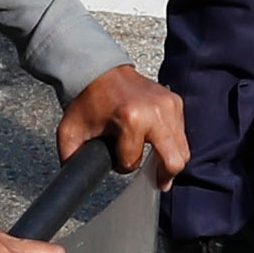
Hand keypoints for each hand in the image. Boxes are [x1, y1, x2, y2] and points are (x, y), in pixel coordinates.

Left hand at [61, 64, 189, 188]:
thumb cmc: (87, 100)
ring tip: (158, 165)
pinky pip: (181, 134)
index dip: (123, 165)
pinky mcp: (175, 102)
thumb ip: (73, 160)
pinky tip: (158, 144)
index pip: (134, 162)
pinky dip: (172, 143)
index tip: (115, 157)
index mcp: (131, 119)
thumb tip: (75, 182)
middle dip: (163, 176)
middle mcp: (155, 112)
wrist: (98, 69)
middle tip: (157, 182)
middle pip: (174, 161)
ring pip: (182, 150)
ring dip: (169, 160)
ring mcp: (169, 105)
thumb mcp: (70, 133)